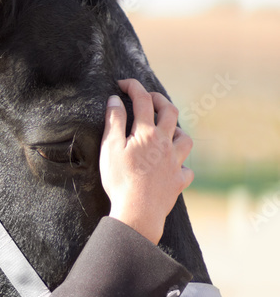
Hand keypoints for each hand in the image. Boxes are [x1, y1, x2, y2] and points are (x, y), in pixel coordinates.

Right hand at [99, 78, 193, 244]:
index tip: (123, 84)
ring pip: (185, 139)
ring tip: (168, 132)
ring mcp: (174, 162)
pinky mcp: (178, 182)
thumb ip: (114, 122)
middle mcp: (165, 143)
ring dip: (177, 131)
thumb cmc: (120, 181)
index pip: (142, 100)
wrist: (138, 213)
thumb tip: (115, 100)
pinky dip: (182, 166)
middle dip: (160, 100)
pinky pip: (186, 170)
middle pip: (170, 112)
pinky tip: (175, 167)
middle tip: (149, 98)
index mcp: (146, 133)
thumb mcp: (110, 149)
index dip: (133, 87)